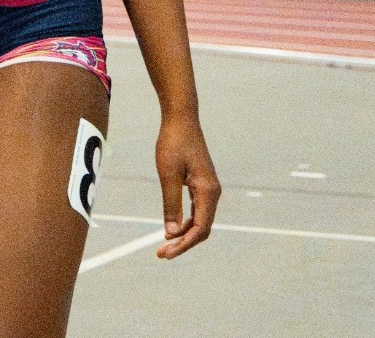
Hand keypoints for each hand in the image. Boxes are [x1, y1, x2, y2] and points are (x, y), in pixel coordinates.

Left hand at [154, 114, 220, 258]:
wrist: (181, 120)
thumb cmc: (173, 143)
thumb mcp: (167, 174)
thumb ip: (171, 204)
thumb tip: (171, 233)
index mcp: (208, 191)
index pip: (200, 228)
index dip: (184, 244)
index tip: (166, 252)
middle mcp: (213, 193)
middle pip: (202, 228)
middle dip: (183, 243)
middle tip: (161, 254)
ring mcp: (209, 189)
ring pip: (200, 221)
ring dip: (184, 235)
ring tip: (164, 245)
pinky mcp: (202, 185)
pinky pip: (197, 211)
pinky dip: (186, 223)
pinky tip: (172, 229)